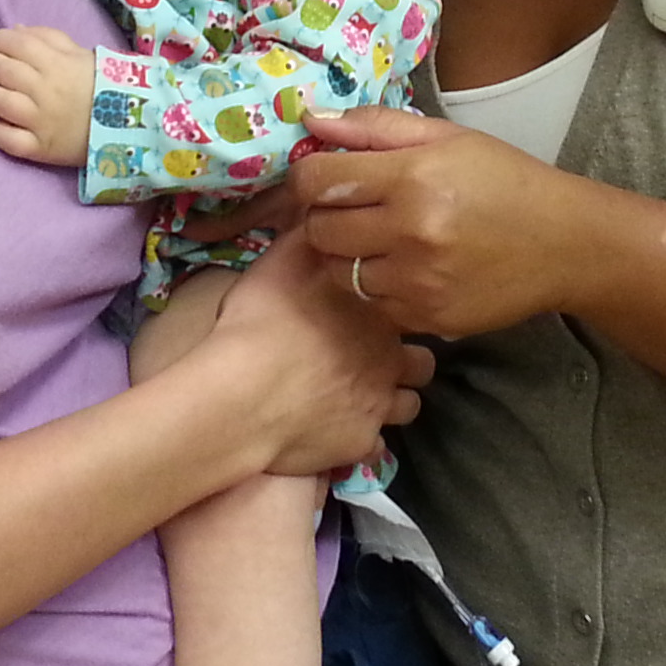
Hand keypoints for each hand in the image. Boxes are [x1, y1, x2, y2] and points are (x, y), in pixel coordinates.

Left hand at [0, 26, 93, 165]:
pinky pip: (4, 138)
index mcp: (55, 62)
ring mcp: (40, 120)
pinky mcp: (39, 147)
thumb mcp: (79, 53)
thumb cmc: (100, 85)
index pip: (12, 42)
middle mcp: (44, 89)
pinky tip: (1, 124)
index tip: (1, 45)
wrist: (129, 126)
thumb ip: (47, 37)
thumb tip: (15, 30)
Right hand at [196, 231, 430, 479]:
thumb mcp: (284, 259)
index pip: (413, 310)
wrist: (242, 393)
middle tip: (377, 360)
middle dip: (407, 363)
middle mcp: (390, 360)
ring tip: (363, 396)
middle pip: (423, 364)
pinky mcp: (359, 445)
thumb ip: (313, 238)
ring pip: (409, 407)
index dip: (396, 315)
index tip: (376, 318)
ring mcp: (379, 407)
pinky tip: (342, 430)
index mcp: (378, 313)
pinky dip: (364, 438)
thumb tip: (328, 217)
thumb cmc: (262, 320)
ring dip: (391, 401)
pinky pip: (377, 447)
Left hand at [288, 107, 593, 340]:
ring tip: (381, 238)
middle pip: (320, 230)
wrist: (565, 244)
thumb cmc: (506, 181)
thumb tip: (311, 118)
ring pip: (339, 272)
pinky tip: (406, 267)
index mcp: (413, 179)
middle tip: (353, 207)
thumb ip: (374, 128)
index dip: (309, 177)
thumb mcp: (447, 138)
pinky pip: (372, 303)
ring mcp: (417, 282)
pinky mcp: (427, 318)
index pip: (318, 181)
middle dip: (325, 215)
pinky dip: (378, 286)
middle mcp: (410, 234)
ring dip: (348, 254)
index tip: (324, 177)